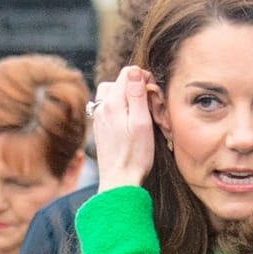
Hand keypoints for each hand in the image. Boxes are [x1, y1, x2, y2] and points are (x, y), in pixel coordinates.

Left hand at [90, 66, 157, 192]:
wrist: (119, 183)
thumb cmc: (134, 157)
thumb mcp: (142, 123)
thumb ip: (137, 94)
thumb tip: (135, 71)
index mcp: (113, 103)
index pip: (127, 73)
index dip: (143, 78)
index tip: (153, 94)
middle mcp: (102, 108)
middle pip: (118, 82)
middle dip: (134, 88)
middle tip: (147, 105)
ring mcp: (99, 119)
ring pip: (112, 95)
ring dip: (125, 98)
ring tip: (137, 114)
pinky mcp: (100, 129)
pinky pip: (108, 109)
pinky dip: (119, 110)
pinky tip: (127, 124)